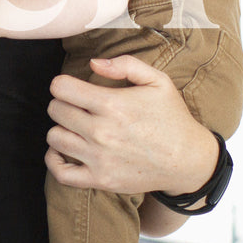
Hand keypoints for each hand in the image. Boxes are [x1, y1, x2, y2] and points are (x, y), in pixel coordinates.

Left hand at [45, 55, 215, 195]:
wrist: (188, 160)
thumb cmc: (172, 117)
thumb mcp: (158, 81)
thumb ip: (125, 65)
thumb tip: (93, 63)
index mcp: (112, 104)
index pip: (61, 88)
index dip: (62, 84)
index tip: (71, 87)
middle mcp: (101, 132)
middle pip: (56, 110)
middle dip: (62, 103)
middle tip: (76, 106)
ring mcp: (99, 158)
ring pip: (54, 138)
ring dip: (60, 128)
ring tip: (74, 127)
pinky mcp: (100, 179)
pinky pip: (61, 173)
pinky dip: (53, 160)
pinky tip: (62, 150)